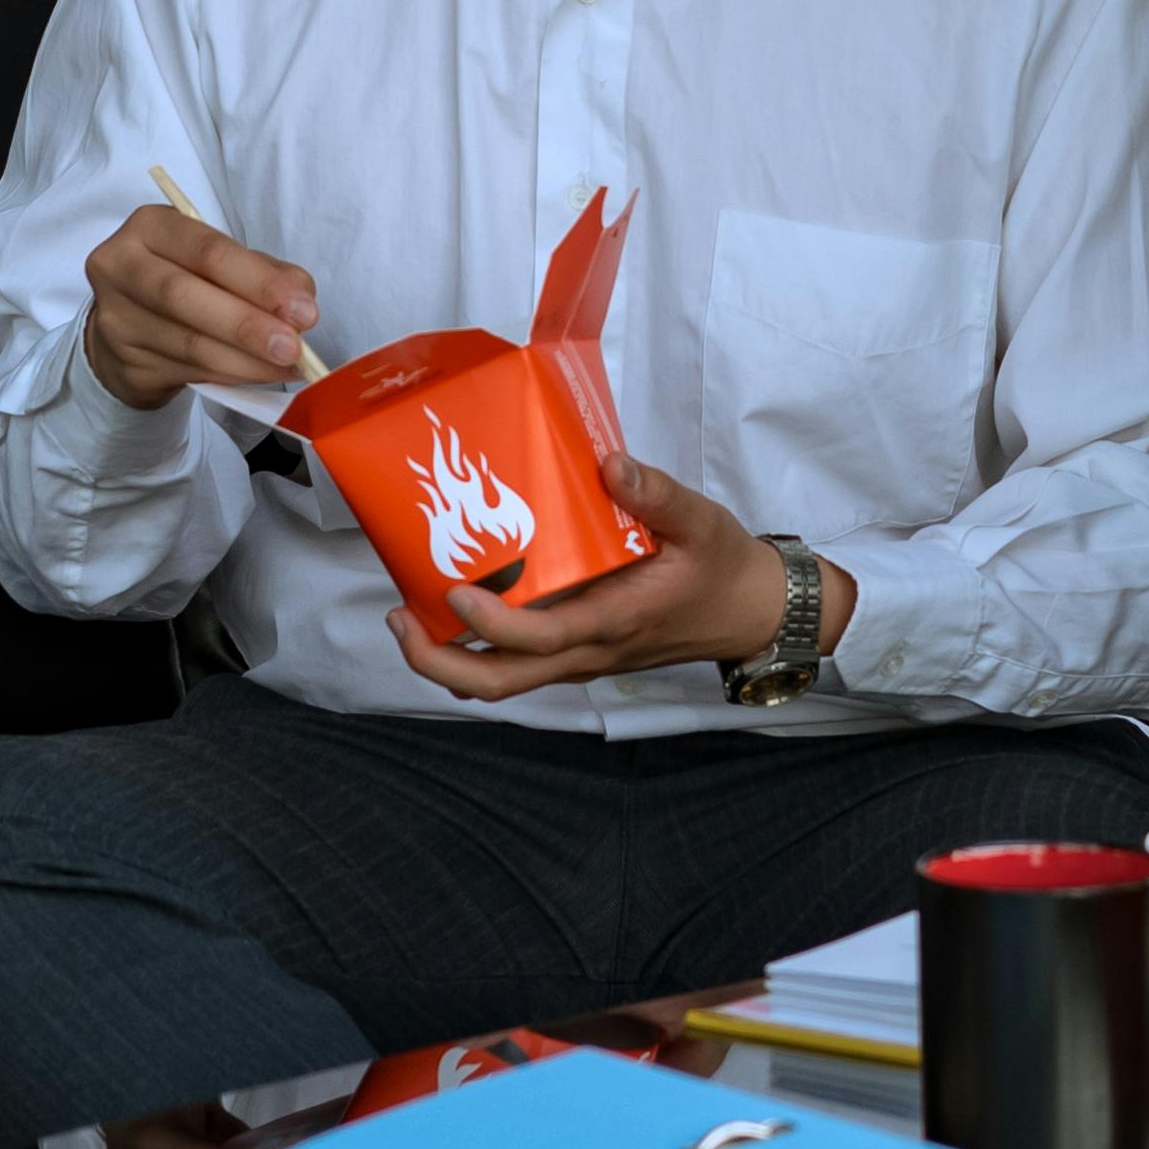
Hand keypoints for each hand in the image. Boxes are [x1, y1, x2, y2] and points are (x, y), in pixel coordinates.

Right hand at [83, 202, 324, 407]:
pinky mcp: (125, 362)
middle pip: (185, 296)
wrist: (129, 328)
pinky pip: (187, 372)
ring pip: (188, 343)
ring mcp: (116, 318)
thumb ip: (263, 273)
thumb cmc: (184, 282)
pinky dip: (231, 375)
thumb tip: (301, 300)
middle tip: (294, 348)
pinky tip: (258, 375)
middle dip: (248, 325)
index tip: (303, 310)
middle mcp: (121, 266)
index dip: (259, 282)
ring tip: (287, 367)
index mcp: (151, 226)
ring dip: (247, 360)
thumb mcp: (221, 264)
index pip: (208, 251)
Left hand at [388, 461, 837, 700]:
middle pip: (501, 684)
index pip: (540, 640)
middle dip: (440, 662)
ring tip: (410, 610)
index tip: (455, 589)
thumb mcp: (700, 522)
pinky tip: (460, 601)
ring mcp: (580, 659)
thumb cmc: (723, 567)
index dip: (491, 625)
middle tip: (397, 616)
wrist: (751, 612)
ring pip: (503, 682)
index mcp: (612, 622)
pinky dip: (478, 647)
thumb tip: (610, 464)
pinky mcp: (579, 653)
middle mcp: (586, 651)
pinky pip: (518, 665)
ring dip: (450, 658)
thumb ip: (657, 494)